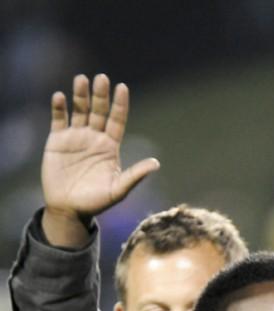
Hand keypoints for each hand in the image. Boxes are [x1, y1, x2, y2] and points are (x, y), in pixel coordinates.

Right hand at [41, 73, 159, 245]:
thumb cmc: (96, 202)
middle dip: (100, 95)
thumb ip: (135, 175)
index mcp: (110, 146)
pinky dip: (59, 108)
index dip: (119, 105)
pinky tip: (60, 97)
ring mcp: (76, 137)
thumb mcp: (118, 190)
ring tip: (81, 79)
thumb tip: (156, 164)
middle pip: (99, 111)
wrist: (69, 209)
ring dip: (80, 95)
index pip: (117, 120)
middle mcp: (94, 138)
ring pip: (79, 110)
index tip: (122, 88)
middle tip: (102, 78)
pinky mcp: (57, 140)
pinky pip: (58, 120)